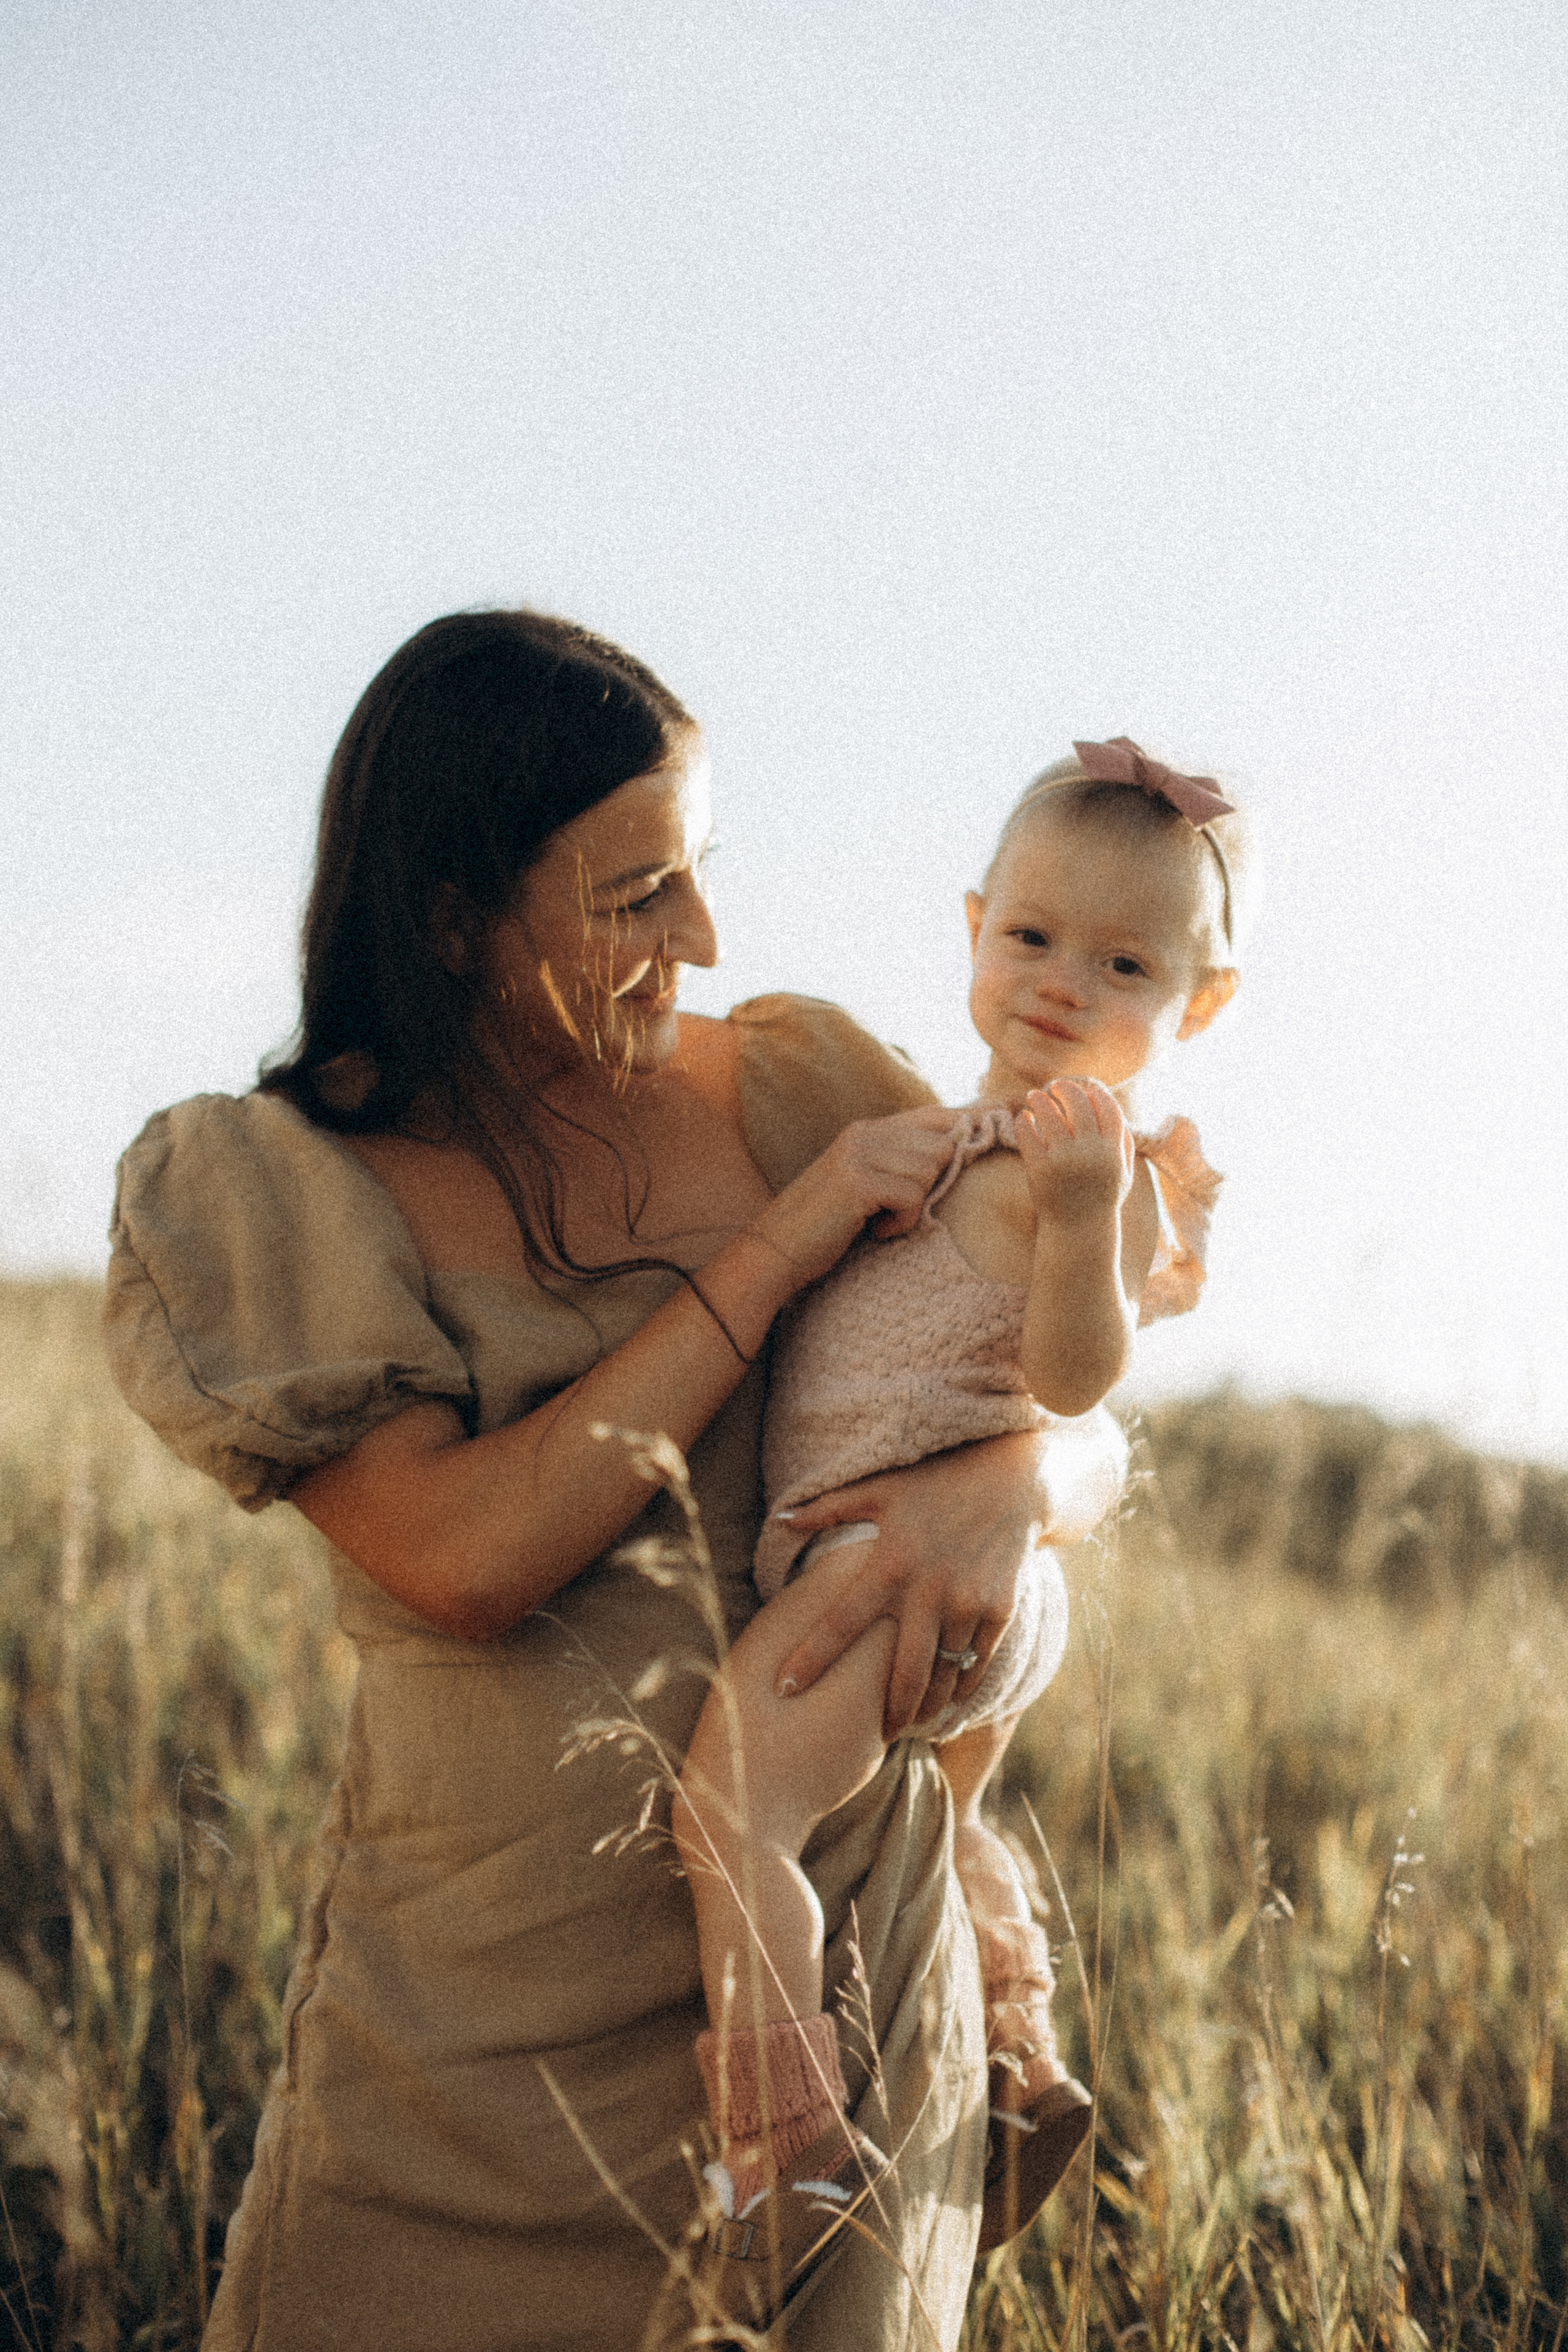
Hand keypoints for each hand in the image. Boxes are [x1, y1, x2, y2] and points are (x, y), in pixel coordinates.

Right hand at [751, 1106, 959, 1288]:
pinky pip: (912, 1196)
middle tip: (900, 1207)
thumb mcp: (864, 1183)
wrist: (773, 1251)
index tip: (1008, 1112)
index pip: (936, 1114)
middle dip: (934, 1182)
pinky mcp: (856, 1181)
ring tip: (881, 1219)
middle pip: (941, 1143)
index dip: (974, 1119)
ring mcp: (858, 1154)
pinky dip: (900, 1222)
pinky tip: (875, 1230)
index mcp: (868, 1130)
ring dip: (913, 1205)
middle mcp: (864, 1133)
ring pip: (929, 1169)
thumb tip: (958, 1151)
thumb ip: (900, 1162)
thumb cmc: (825, 1226)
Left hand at [772, 1432, 1054, 1738]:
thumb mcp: (879, 1488)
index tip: (783, 1690)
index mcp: (889, 1564)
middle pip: (901, 1673)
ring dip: (926, 1709)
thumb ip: (828, 1508)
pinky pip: (977, 1664)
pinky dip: (962, 1689)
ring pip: (942, 1676)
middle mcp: (929, 1590)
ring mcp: (967, 1603)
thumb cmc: (935, 1481)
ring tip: (909, 1728)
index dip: (811, 1659)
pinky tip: (949, 1706)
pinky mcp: (999, 1610)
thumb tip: (779, 1521)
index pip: (840, 1622)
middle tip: (876, 1739)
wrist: (1012, 1478)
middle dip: (888, 1713)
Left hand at [1015, 1080, 1133, 1227]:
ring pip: (1048, 1113)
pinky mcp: (1040, 1169)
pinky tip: (1023, 1119)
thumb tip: (1111, 1108)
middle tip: (1054, 1086)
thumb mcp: (1122, 1173)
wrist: (1079, 1232)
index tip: (1083, 1087)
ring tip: (1033, 1096)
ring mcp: (1064, 1160)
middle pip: (1078, 1103)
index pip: (1107, 1106)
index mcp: (1113, 1151)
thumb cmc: (1101, 1198)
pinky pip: (1027, 1134)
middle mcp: (1090, 1152)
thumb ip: (1123, 1142)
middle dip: (1065, 1088)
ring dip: (1039, 1099)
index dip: (1094, 1091)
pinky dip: (1023, 1121)